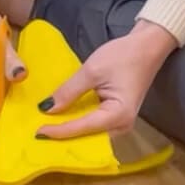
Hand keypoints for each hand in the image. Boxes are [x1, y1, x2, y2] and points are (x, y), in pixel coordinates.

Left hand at [38, 22, 175, 138]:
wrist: (147, 46)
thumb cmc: (123, 56)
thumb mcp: (92, 70)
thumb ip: (69, 91)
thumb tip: (46, 109)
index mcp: (118, 115)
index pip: (82, 128)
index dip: (58, 131)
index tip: (36, 133)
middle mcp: (121, 126)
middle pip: (87, 138)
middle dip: (63, 138)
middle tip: (37, 137)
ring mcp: (120, 124)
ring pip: (90, 135)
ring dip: (70, 133)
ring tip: (46, 131)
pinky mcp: (116, 117)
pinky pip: (94, 127)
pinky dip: (78, 125)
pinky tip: (61, 122)